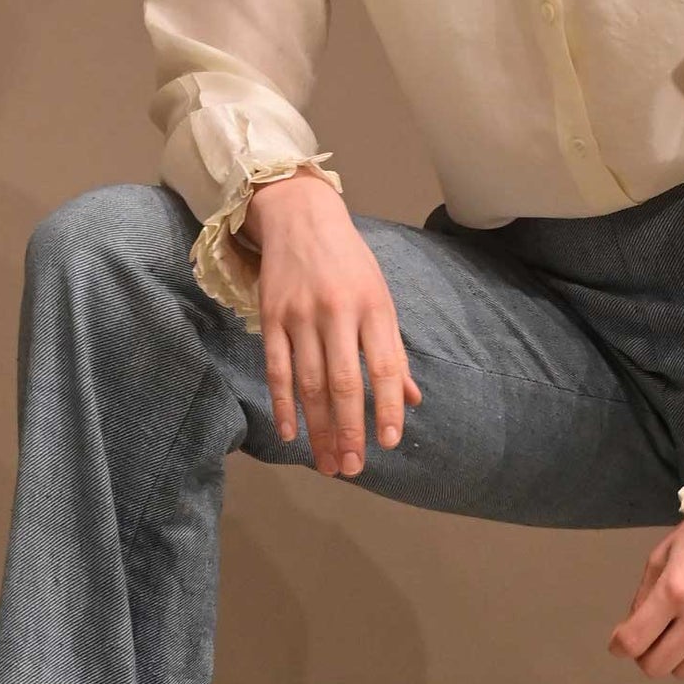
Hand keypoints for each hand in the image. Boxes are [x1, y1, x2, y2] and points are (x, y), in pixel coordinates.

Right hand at [244, 172, 423, 476]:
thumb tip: (411, 399)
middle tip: (352, 467)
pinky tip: (290, 433)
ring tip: (327, 462)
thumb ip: (392, 350)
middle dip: (349, 429)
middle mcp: (338, 311)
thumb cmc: (349, 262)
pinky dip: (283, 405)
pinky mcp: (271, 318)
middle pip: (343, 382)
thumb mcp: (380, 297)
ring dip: (318, 428)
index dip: (387, 407)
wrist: (300, 215)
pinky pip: (277, 370)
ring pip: (309, 383)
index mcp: (373, 306)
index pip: (384, 366)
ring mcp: (301, 315)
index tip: (388, 442)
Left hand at [607, 509, 683, 680]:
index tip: (621, 644)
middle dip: (645, 657)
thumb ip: (643, 597)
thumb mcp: (661, 556)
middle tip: (651, 642)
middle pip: (658, 666)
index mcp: (672, 590)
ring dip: (677, 660)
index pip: (633, 642)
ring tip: (681, 640)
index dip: (619, 647)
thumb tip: (630, 632)